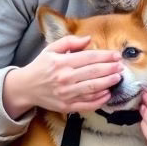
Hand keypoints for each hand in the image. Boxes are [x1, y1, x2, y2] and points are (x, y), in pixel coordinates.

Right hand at [3, 35, 121, 116]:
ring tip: (118, 78)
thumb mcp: (51, 49)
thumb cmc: (40, 66)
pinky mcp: (66, 106)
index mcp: (61, 62)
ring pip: (92, 88)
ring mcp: (66, 94)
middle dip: (110, 69)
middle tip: (121, 66)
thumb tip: (88, 39)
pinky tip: (107, 94)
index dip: (105, 56)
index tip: (116, 55)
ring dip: (107, 83)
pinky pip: (86, 104)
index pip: (88, 58)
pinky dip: (99, 100)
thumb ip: (69, 41)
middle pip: (93, 73)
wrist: (25, 88)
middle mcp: (64, 78)